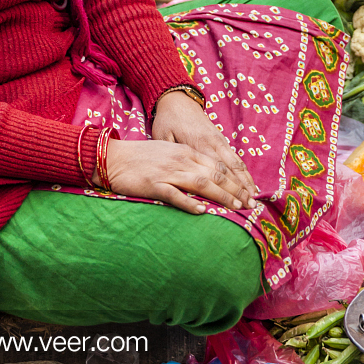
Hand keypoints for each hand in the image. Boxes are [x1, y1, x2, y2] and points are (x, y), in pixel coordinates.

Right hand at [99, 136, 255, 214]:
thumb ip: (188, 164)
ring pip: (201, 183)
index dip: (236, 180)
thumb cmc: (142, 158)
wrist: (114, 158)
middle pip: (215, 174)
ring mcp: (168, 171)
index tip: (248, 193)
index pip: (218, 165)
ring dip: (221, 196)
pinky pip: (175, 194)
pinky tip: (201, 211)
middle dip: (235, 189)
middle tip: (250, 204)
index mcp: (186, 152)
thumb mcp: (170, 154)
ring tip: (236, 207)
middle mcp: (181, 159)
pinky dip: (189, 203)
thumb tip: (208, 181)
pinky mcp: (154, 184)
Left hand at [152, 91, 256, 206]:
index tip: (236, 205)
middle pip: (231, 170)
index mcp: (198, 146)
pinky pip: (235, 156)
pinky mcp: (220, 138)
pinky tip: (249, 182)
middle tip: (251, 207)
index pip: (216, 173)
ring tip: (255, 197)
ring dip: (247, 181)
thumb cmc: (167, 121)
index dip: (228, 190)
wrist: (177, 99)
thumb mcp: (163, 137)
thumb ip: (172, 155)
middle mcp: (213, 144)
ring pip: (237, 163)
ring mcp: (219, 141)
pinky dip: (244, 170)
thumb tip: (176, 176)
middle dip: (242, 189)